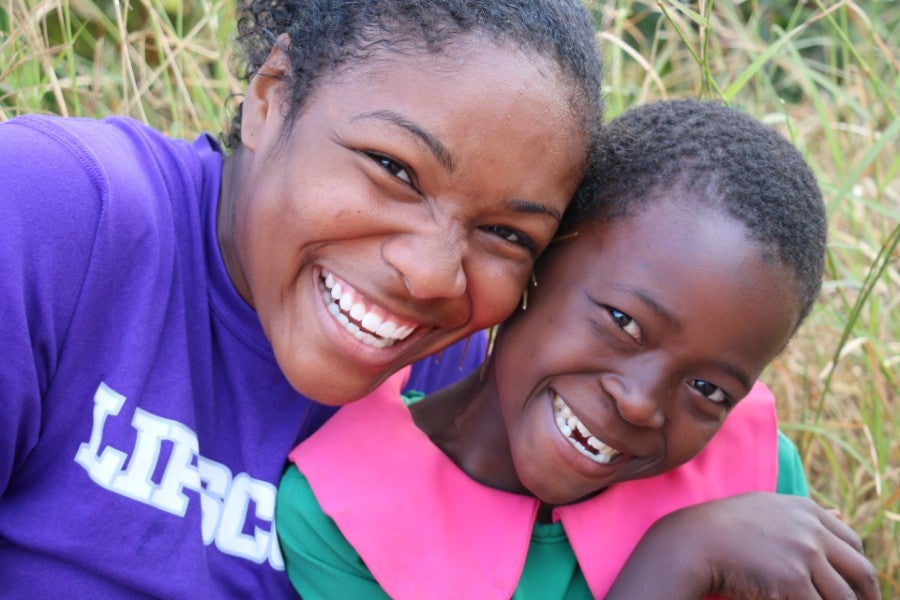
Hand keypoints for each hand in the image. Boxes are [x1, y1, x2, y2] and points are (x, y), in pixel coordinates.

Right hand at [605, 492, 879, 599]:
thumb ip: (802, 514)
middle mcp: (810, 529)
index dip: (855, 570)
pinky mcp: (793, 581)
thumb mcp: (765, 508)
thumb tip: (840, 515)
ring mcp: (803, 554)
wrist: (690, 543)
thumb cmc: (721, 528)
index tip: (852, 588)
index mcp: (805, 509)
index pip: (853, 543)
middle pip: (860, 570)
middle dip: (864, 595)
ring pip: (844, 597)